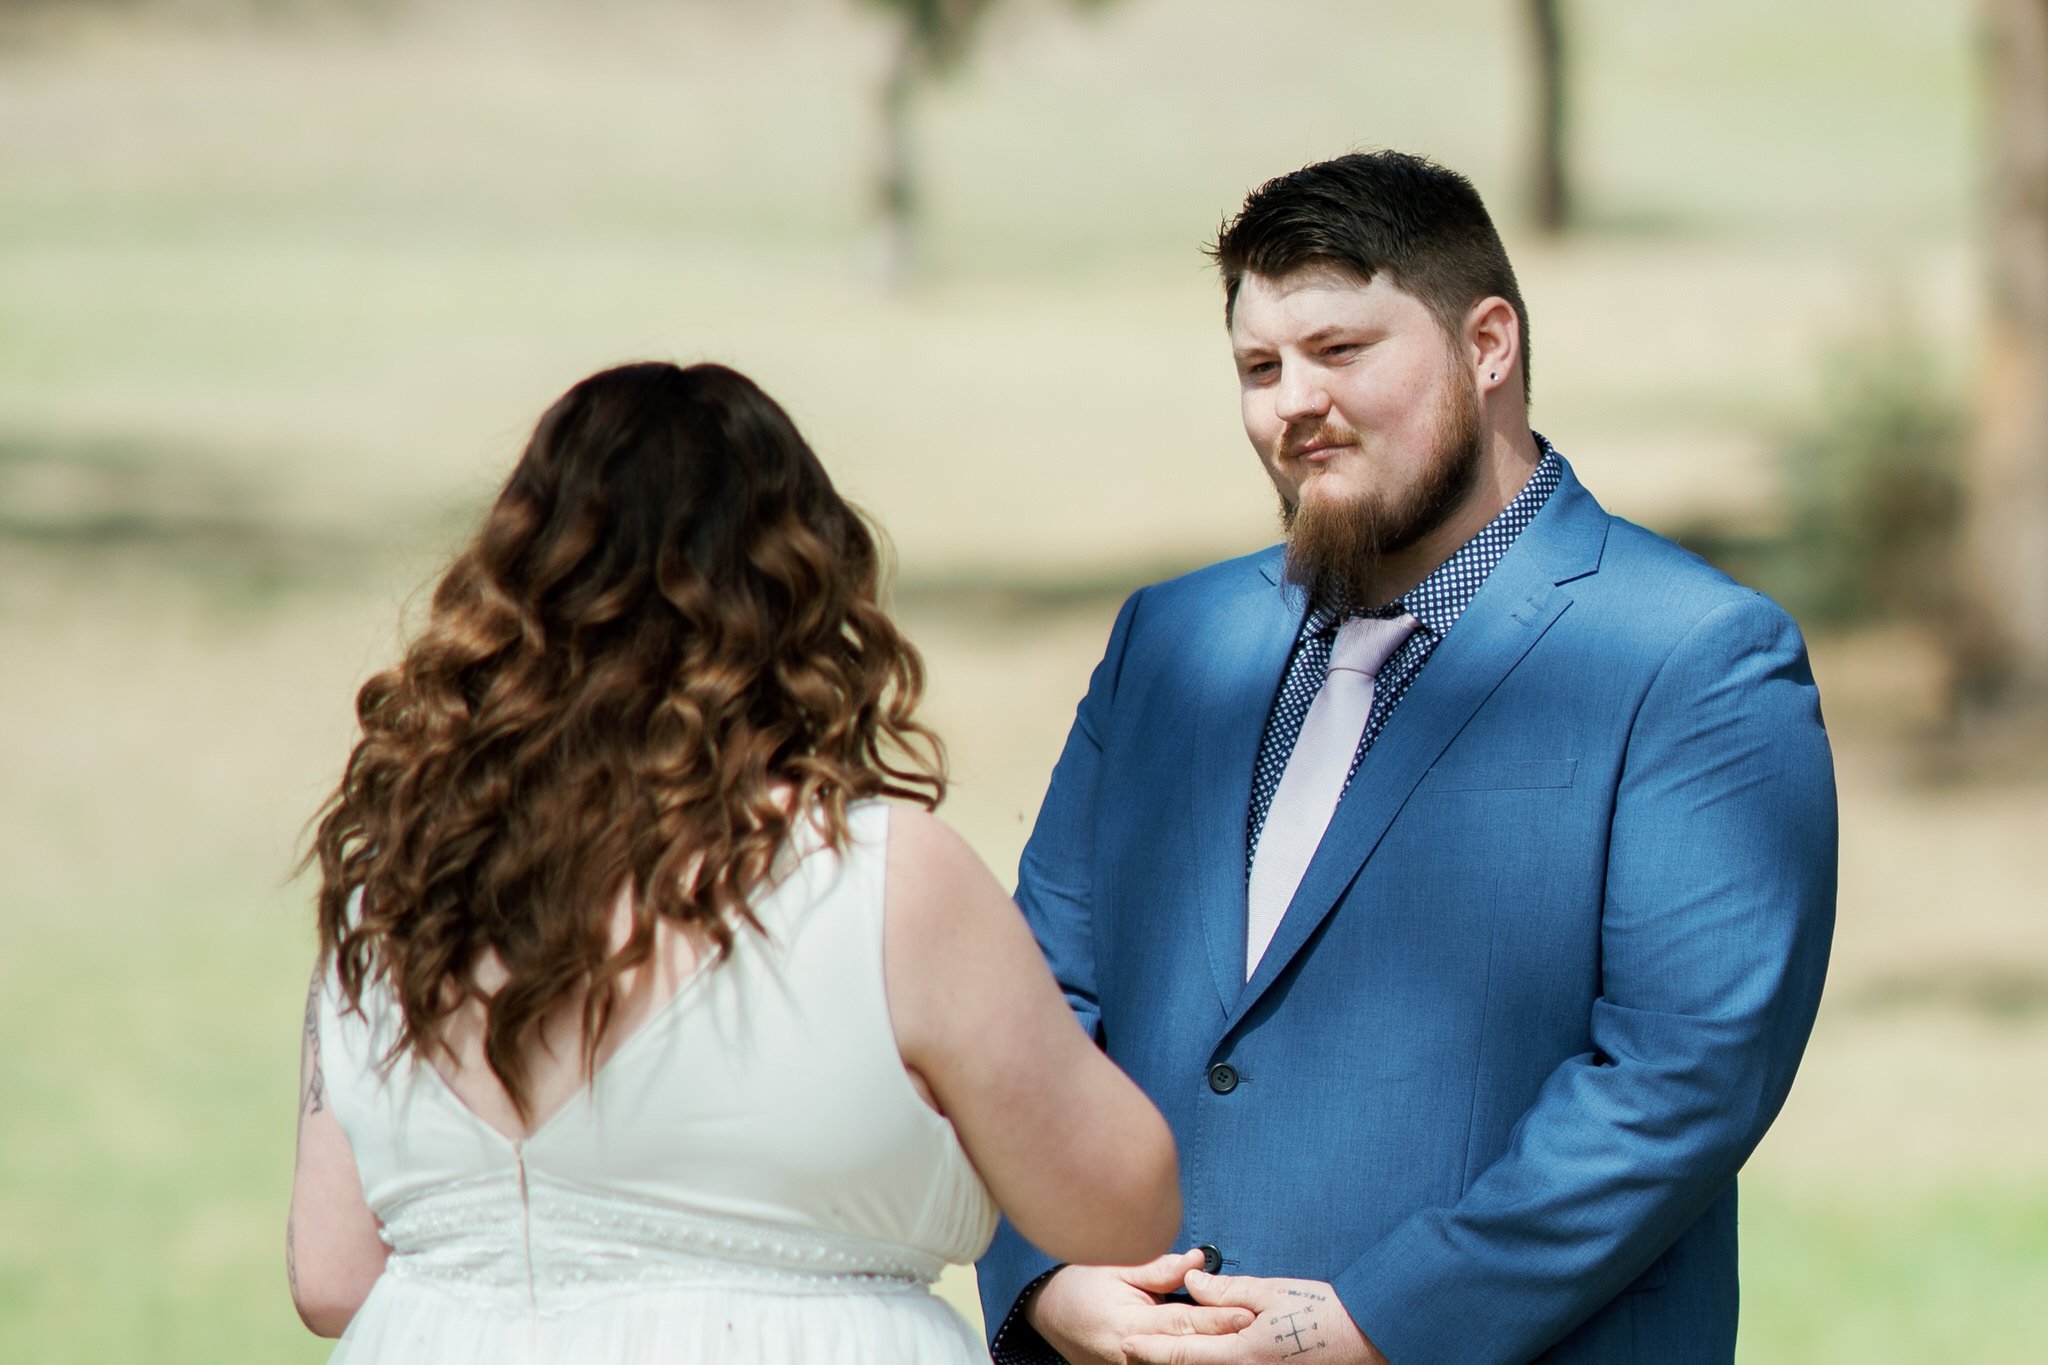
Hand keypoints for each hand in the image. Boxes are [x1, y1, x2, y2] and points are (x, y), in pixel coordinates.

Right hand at [1026, 1250, 1256, 1364]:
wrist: (1048, 1317)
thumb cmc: (1082, 1285)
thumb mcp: (1116, 1267)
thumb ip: (1159, 1268)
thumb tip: (1198, 1261)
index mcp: (1130, 1326)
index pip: (1184, 1323)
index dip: (1218, 1319)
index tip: (1249, 1314)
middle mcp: (1134, 1356)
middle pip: (1189, 1352)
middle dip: (1225, 1342)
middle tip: (1259, 1331)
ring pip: (1179, 1363)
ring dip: (1210, 1353)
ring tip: (1245, 1340)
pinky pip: (1166, 1364)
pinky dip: (1190, 1357)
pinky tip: (1214, 1349)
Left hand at [1121, 1269, 1388, 1364]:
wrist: (1368, 1340)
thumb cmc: (1323, 1313)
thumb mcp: (1273, 1292)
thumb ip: (1228, 1291)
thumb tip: (1192, 1283)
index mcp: (1243, 1353)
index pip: (1183, 1354)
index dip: (1152, 1349)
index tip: (1127, 1342)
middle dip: (1164, 1358)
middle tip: (1136, 1346)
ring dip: (1189, 1359)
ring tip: (1164, 1350)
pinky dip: (1212, 1360)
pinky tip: (1205, 1352)